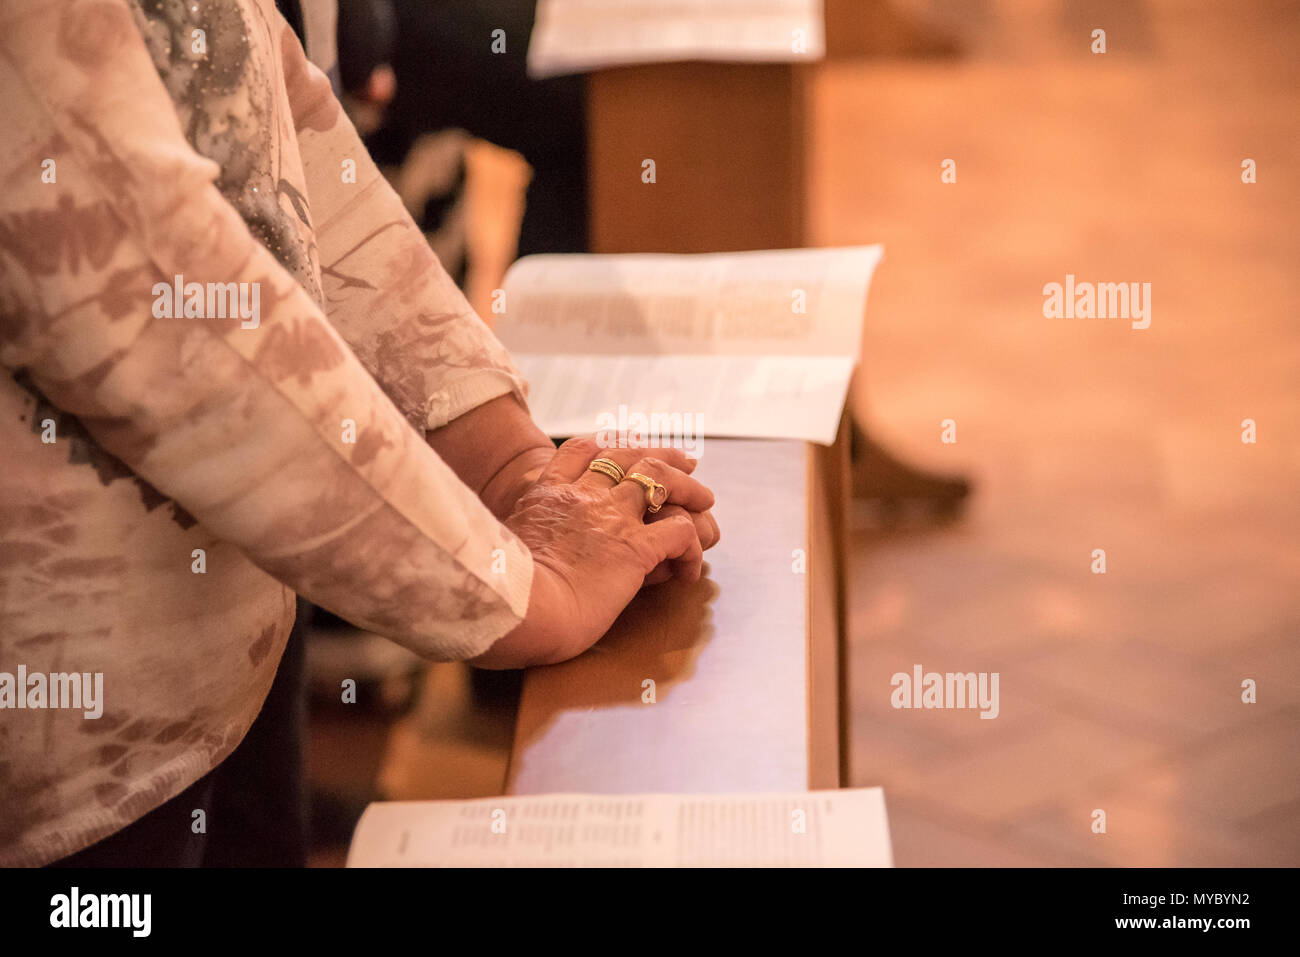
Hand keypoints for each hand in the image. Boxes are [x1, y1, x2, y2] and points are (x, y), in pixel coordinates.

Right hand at [470, 436, 719, 667]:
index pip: (581, 451)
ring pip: (660, 480)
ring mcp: (610, 518)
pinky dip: (692, 546)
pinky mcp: (635, 548)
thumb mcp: (500, 551)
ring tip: (705, 499)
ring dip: (688, 487)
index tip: (628, 446)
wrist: (514, 608)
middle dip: (661, 453)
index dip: (610, 444)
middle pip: (628, 455)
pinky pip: (680, 533)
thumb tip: (511, 558)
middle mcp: (582, 497)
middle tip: (685, 459)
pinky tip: (689, 569)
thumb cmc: (500, 594)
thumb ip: (514, 542)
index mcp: (546, 496)